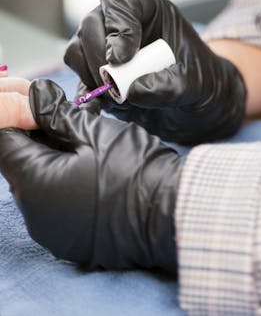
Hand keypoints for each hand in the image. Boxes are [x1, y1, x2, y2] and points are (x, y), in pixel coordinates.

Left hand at [0, 79, 180, 269]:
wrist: (168, 214)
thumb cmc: (134, 169)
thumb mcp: (95, 131)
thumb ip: (57, 113)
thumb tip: (35, 94)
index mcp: (34, 184)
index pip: (5, 144)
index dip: (20, 119)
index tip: (44, 106)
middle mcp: (34, 216)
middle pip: (21, 167)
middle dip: (40, 140)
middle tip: (73, 120)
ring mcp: (51, 233)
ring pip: (40, 187)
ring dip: (55, 162)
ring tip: (88, 144)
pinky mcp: (69, 242)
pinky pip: (56, 208)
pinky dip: (67, 186)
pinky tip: (94, 172)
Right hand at [65, 0, 245, 144]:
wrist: (196, 105)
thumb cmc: (199, 81)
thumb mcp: (194, 81)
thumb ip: (167, 84)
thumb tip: (131, 91)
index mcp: (147, 7)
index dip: (116, 24)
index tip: (123, 57)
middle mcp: (121, 22)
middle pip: (90, 24)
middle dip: (98, 56)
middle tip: (114, 84)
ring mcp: (105, 47)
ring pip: (76, 51)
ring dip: (92, 77)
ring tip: (119, 98)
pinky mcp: (97, 75)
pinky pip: (78, 80)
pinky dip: (87, 97)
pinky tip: (101, 111)